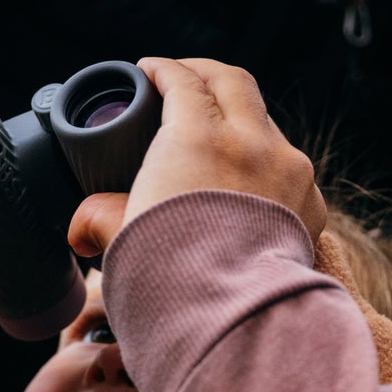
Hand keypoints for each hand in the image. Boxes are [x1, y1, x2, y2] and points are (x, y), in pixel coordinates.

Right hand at [68, 57, 325, 256]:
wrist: (235, 320)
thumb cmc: (173, 276)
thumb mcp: (121, 238)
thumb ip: (98, 219)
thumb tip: (81, 228)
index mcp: (198, 137)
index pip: (182, 81)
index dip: (161, 70)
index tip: (149, 72)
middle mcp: (251, 142)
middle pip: (233, 83)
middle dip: (206, 75)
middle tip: (184, 80)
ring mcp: (288, 170)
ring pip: (266, 122)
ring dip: (241, 118)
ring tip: (218, 133)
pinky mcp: (309, 203)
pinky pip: (289, 166)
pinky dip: (266, 161)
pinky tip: (248, 182)